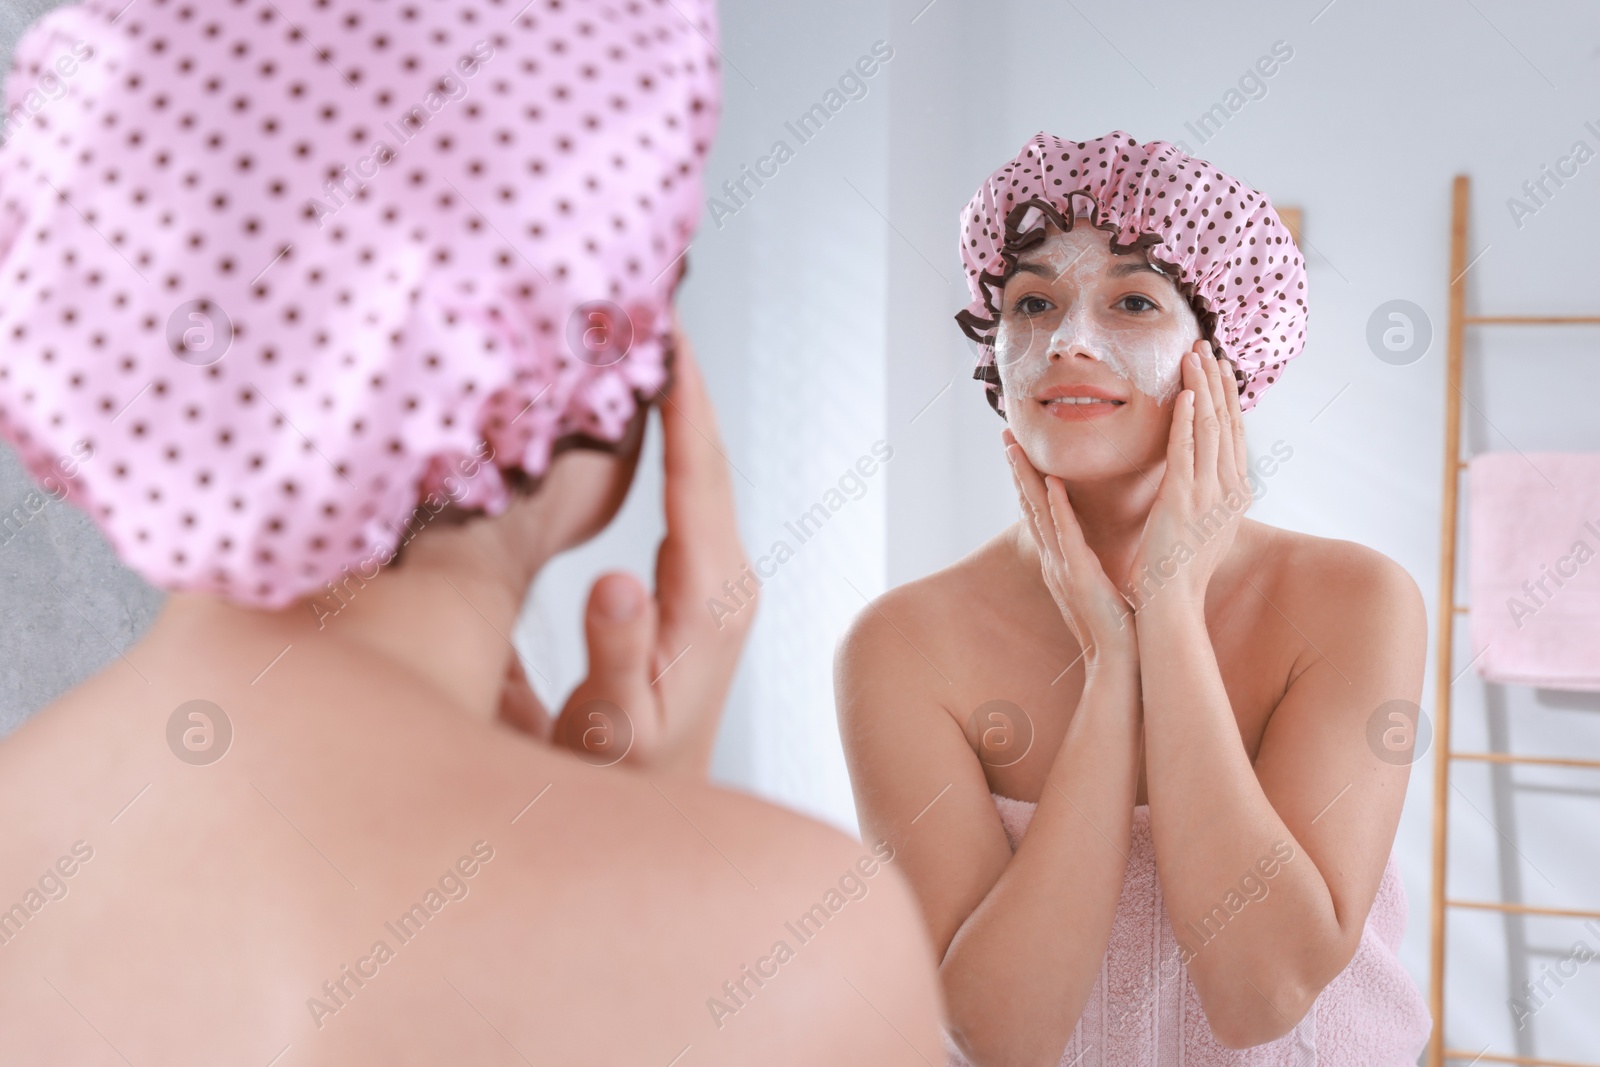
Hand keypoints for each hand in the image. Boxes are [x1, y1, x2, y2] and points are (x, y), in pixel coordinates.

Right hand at [549, 324, 755, 775]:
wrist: (659, 815)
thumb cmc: (626, 778)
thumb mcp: (610, 727)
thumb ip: (615, 654)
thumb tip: (612, 579)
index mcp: (710, 597)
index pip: (698, 477)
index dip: (682, 401)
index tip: (664, 329)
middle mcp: (726, 577)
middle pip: (709, 458)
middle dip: (682, 383)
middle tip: (646, 306)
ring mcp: (718, 580)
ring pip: (699, 472)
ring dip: (676, 408)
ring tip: (641, 340)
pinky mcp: (700, 587)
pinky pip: (685, 494)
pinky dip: (665, 446)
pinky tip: (638, 415)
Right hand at [1005, 428, 1136, 664]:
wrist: (1119, 659)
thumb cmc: (1114, 625)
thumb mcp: (1097, 585)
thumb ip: (1088, 561)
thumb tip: (1090, 542)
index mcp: (1059, 559)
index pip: (1038, 511)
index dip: (1026, 479)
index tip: (1018, 449)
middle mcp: (1054, 559)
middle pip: (1029, 505)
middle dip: (1017, 469)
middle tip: (1005, 435)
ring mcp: (1063, 566)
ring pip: (1039, 514)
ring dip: (1027, 480)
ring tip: (1016, 450)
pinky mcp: (1080, 574)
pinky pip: (1066, 535)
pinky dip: (1057, 508)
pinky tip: (1052, 484)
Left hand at [1123, 340, 1249, 613]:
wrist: (1171, 606)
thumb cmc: (1179, 574)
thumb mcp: (1203, 530)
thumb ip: (1205, 501)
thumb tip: (1203, 483)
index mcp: (1234, 496)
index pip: (1233, 435)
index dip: (1227, 398)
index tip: (1219, 368)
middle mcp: (1229, 491)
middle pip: (1227, 424)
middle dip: (1217, 382)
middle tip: (1208, 347)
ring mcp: (1209, 495)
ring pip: (1210, 429)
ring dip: (1203, 388)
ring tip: (1194, 355)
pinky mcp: (1184, 501)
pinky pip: (1187, 451)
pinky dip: (1188, 420)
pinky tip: (1185, 394)